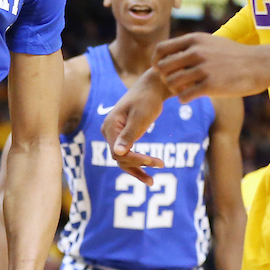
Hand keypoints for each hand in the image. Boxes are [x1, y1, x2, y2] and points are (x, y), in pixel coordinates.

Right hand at [102, 69, 168, 185]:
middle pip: (120, 157)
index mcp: (110, 126)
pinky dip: (137, 164)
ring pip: (122, 159)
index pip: (118, 152)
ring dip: (137, 169)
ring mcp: (114, 135)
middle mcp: (109, 132)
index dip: (135, 159)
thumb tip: (118, 154)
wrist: (152, 88)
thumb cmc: (147, 100)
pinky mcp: (122, 137)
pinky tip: (148, 175)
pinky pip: (127, 155)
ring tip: (152, 182)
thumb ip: (129, 135)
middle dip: (139, 164)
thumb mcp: (140, 117)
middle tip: (161, 163)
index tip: (155, 161)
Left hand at [153, 33, 269, 101]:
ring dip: (173, 89)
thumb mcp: (211, 42)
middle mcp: (196, 52)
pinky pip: (184, 96)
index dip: (156, 61)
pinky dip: (182, 99)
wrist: (259, 64)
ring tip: (182, 91)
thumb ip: (191, 46)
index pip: (161, 49)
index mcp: (194, 40)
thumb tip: (171, 52)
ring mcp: (203, 68)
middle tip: (172, 83)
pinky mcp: (211, 85)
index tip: (159, 70)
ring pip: (171, 82)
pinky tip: (188, 98)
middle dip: (164, 77)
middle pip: (163, 67)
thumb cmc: (234, 55)